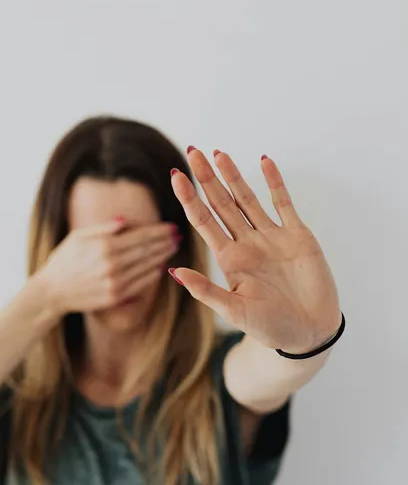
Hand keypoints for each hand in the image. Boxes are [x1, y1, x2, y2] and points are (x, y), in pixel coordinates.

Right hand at [37, 218, 179, 315]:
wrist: (52, 291)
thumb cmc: (63, 260)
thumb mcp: (78, 237)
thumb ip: (103, 228)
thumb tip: (125, 220)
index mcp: (104, 246)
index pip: (140, 236)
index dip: (158, 231)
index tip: (171, 226)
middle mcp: (112, 264)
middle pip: (147, 250)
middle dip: (165, 241)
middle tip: (178, 235)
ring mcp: (115, 282)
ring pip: (147, 266)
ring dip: (162, 256)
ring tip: (172, 248)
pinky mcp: (115, 296)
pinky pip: (140, 284)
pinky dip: (152, 275)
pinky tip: (160, 267)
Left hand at [170, 148, 341, 352]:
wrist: (310, 333)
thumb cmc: (271, 327)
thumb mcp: (235, 312)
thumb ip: (207, 291)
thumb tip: (174, 271)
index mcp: (229, 259)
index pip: (203, 221)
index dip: (189, 198)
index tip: (175, 175)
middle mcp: (247, 243)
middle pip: (221, 203)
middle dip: (206, 178)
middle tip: (192, 151)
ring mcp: (271, 237)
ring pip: (248, 199)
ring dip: (234, 176)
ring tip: (219, 153)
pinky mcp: (297, 235)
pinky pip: (283, 203)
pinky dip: (274, 182)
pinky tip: (264, 162)